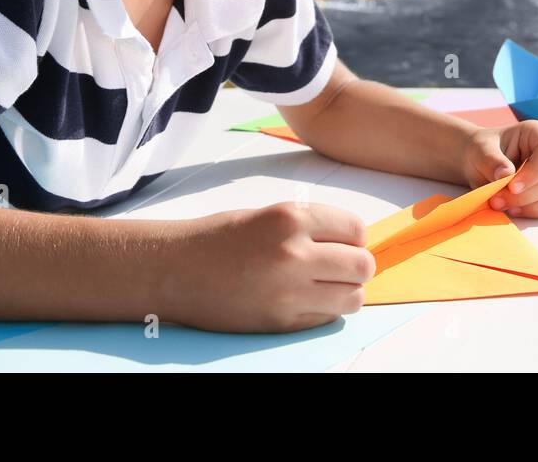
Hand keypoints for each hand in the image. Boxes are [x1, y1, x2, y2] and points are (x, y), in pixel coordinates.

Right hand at [167, 202, 375, 333]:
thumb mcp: (267, 215)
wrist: (176, 271)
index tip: (344, 241)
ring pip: (353, 298)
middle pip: (362, 266)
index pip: (356, 229)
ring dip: (345, 292)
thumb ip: (309, 227)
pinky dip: (325, 311)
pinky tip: (303, 299)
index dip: (353, 237)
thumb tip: (349, 241)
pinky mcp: (282, 322)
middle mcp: (295, 255)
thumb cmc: (217, 239)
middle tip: (340, 265)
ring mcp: (290, 293)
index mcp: (290, 219)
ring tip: (324, 285)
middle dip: (356, 266)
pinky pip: (327, 319)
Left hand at [460, 121, 537, 218]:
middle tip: (496, 200)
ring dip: (530, 207)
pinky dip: (535, 212)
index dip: (534, 174)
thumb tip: (506, 174)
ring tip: (503, 205)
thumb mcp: (479, 150)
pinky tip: (515, 209)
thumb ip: (491, 160)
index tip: (511, 187)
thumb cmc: (482, 151)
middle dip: (526, 196)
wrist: (481, 162)